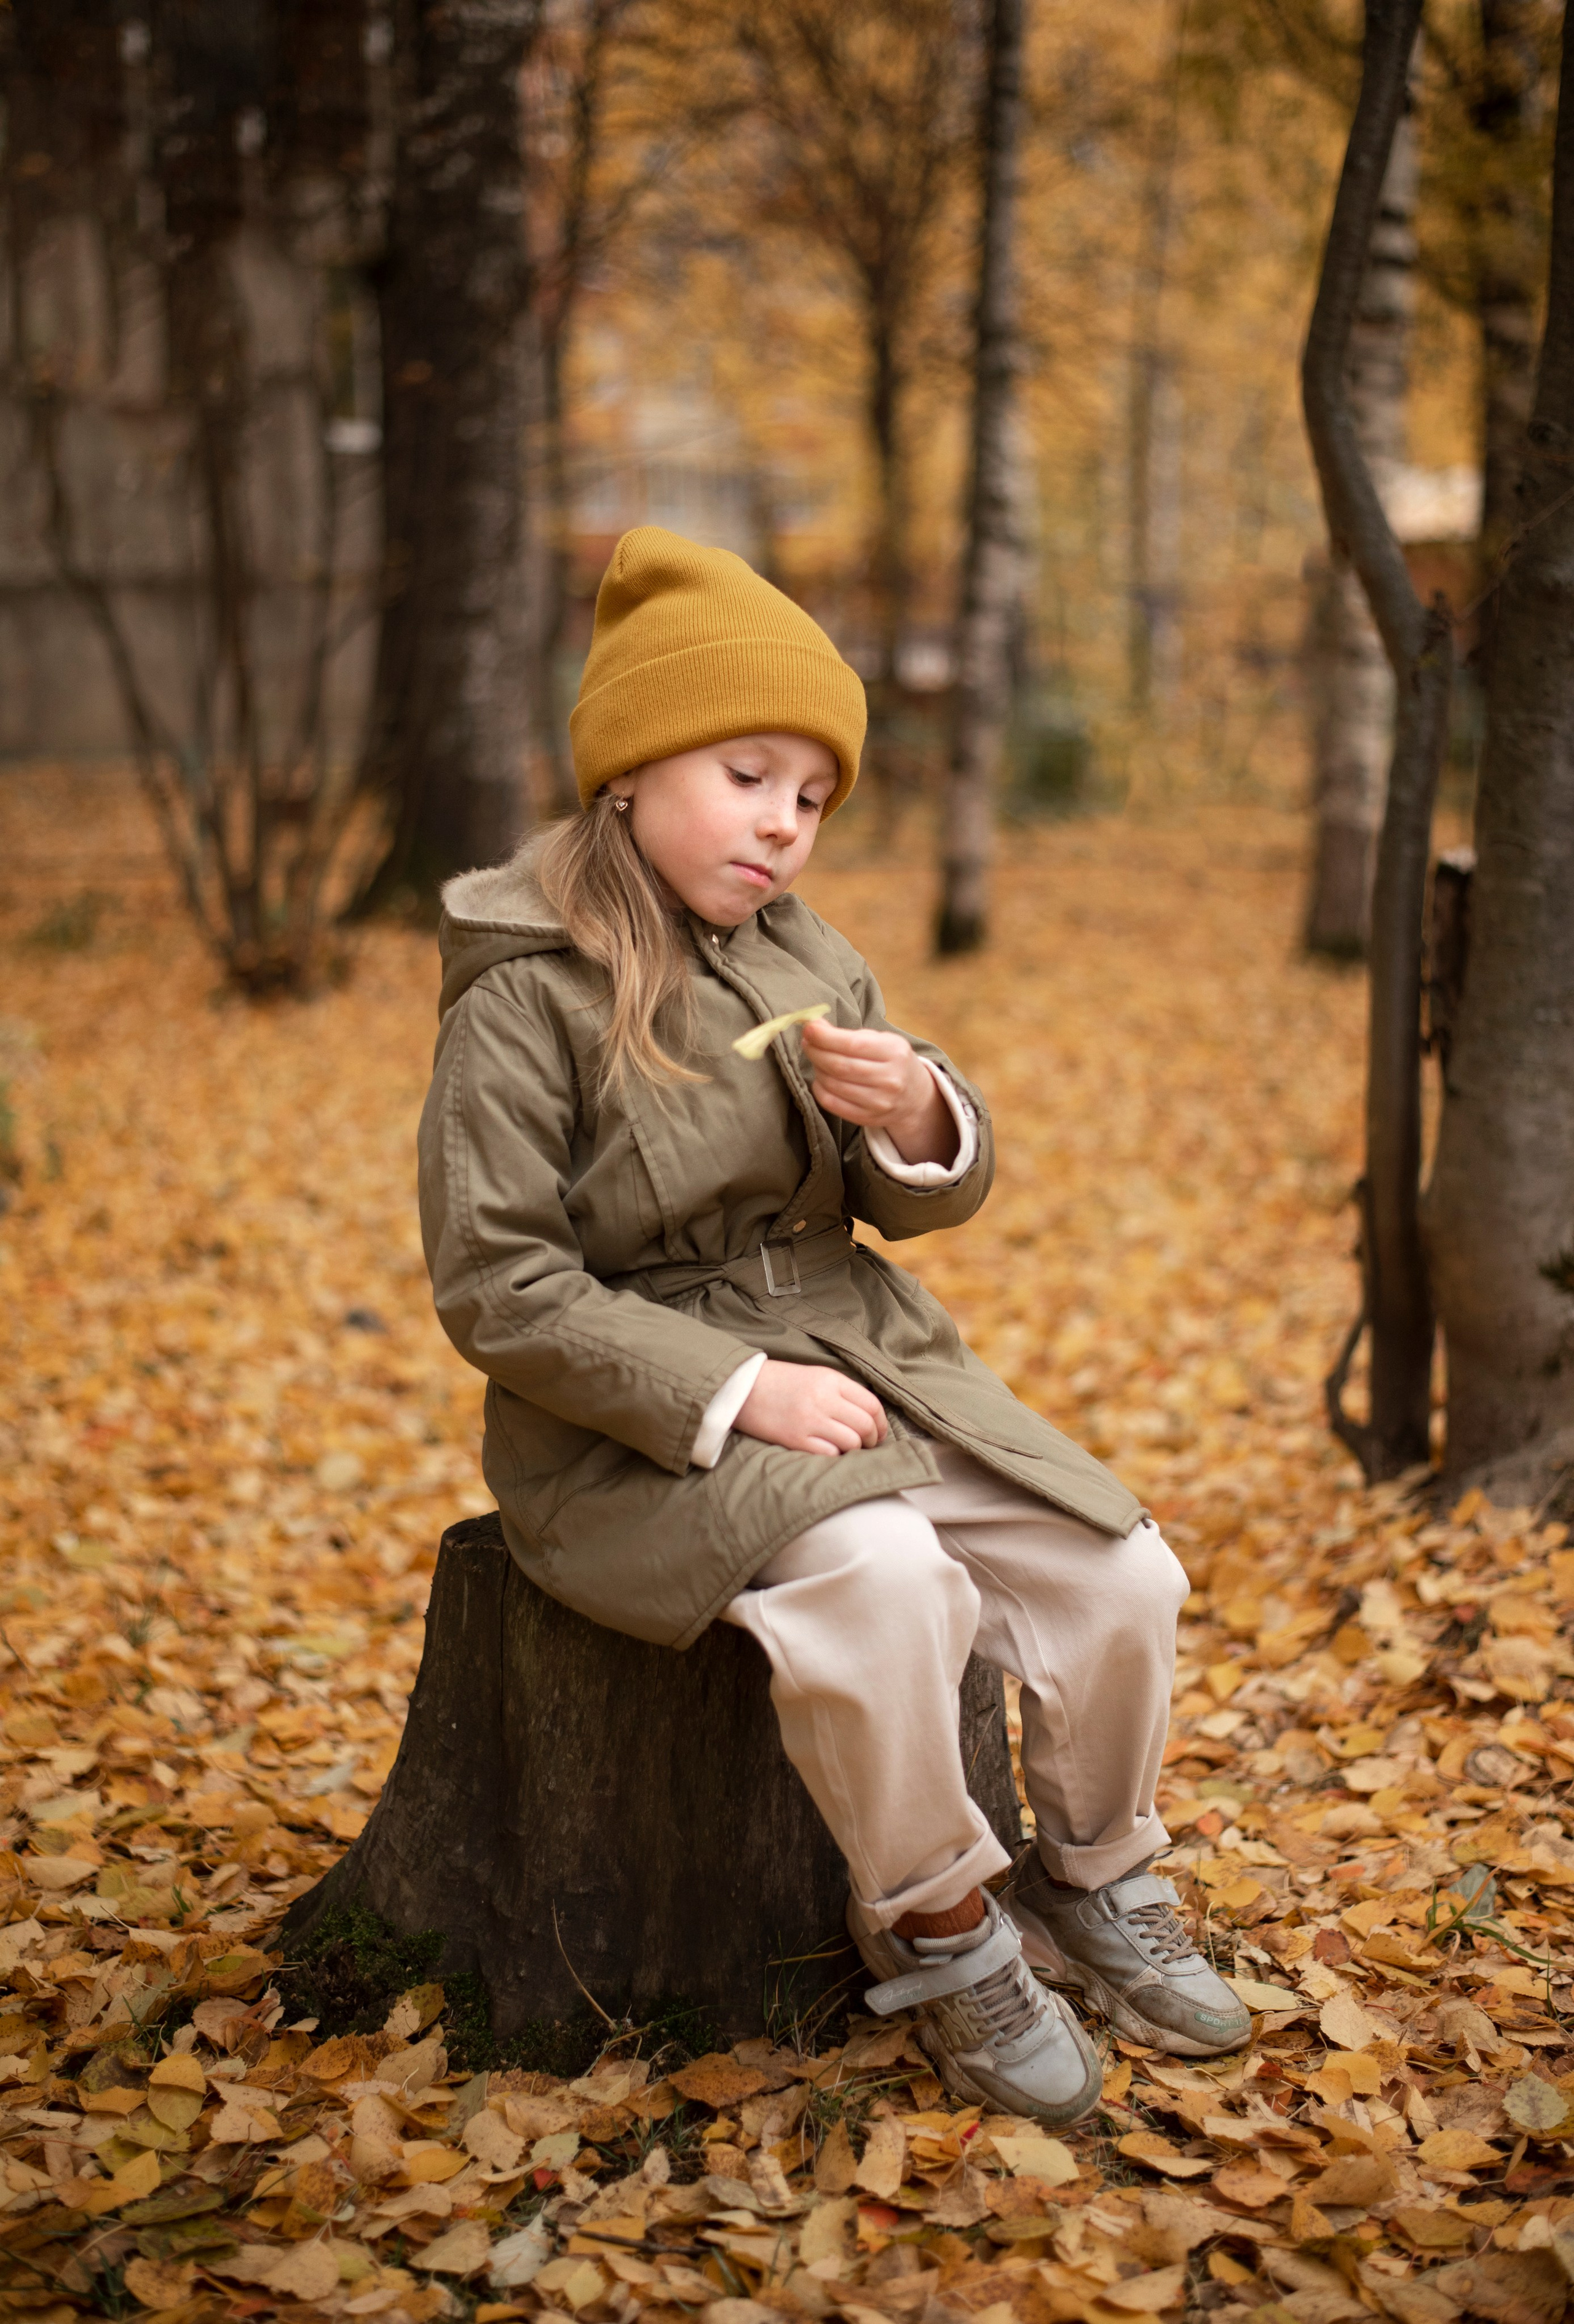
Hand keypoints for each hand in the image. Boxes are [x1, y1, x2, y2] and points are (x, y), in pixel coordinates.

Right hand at [735, 1359, 888, 1456]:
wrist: (741, 1388)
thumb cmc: (780, 1382)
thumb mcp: (815, 1375)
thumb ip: (841, 1391)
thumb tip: (868, 1415)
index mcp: (830, 1380)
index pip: (872, 1404)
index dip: (881, 1422)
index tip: (879, 1432)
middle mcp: (823, 1399)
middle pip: (866, 1425)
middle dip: (873, 1439)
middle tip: (869, 1444)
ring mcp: (809, 1420)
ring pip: (851, 1442)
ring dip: (855, 1449)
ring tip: (849, 1449)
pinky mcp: (795, 1439)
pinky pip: (829, 1454)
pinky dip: (834, 1456)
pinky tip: (829, 1451)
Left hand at [800, 1020, 958, 1166]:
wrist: (914, 1096)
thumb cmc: (892, 1061)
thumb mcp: (882, 1040)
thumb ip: (850, 1034)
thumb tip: (815, 1027)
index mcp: (894, 1052)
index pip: (852, 1044)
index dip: (825, 1037)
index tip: (809, 1028)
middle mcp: (889, 1079)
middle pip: (839, 1066)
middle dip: (816, 1051)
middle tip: (807, 1042)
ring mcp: (879, 1102)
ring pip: (833, 1084)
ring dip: (817, 1069)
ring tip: (816, 1059)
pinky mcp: (868, 1118)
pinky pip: (832, 1103)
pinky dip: (819, 1089)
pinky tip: (820, 1078)